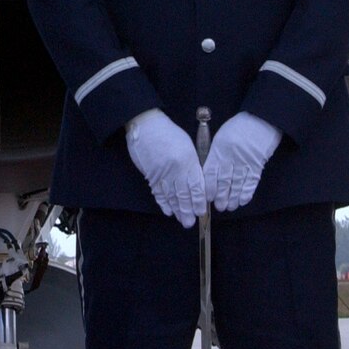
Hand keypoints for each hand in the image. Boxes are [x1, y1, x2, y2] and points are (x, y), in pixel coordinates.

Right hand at [125, 111, 205, 228]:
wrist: (146, 125)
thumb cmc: (169, 133)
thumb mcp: (188, 145)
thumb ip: (193, 164)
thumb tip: (197, 183)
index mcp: (188, 161)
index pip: (196, 186)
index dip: (199, 201)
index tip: (202, 211)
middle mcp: (176, 169)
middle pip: (183, 194)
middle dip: (188, 210)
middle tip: (191, 222)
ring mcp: (162, 173)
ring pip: (171, 196)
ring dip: (176, 210)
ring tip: (181, 220)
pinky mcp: (150, 174)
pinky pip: (158, 192)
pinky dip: (163, 203)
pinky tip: (168, 211)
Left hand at [201, 111, 281, 211]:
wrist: (261, 119)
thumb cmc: (238, 128)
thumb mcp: (221, 137)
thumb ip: (215, 154)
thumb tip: (209, 175)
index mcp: (219, 149)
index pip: (211, 172)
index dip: (209, 187)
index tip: (207, 198)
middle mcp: (231, 156)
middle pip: (224, 181)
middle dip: (221, 196)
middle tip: (219, 206)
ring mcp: (246, 161)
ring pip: (237, 184)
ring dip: (233, 197)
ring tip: (230, 207)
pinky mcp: (258, 164)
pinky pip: (252, 181)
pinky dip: (247, 192)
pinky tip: (243, 201)